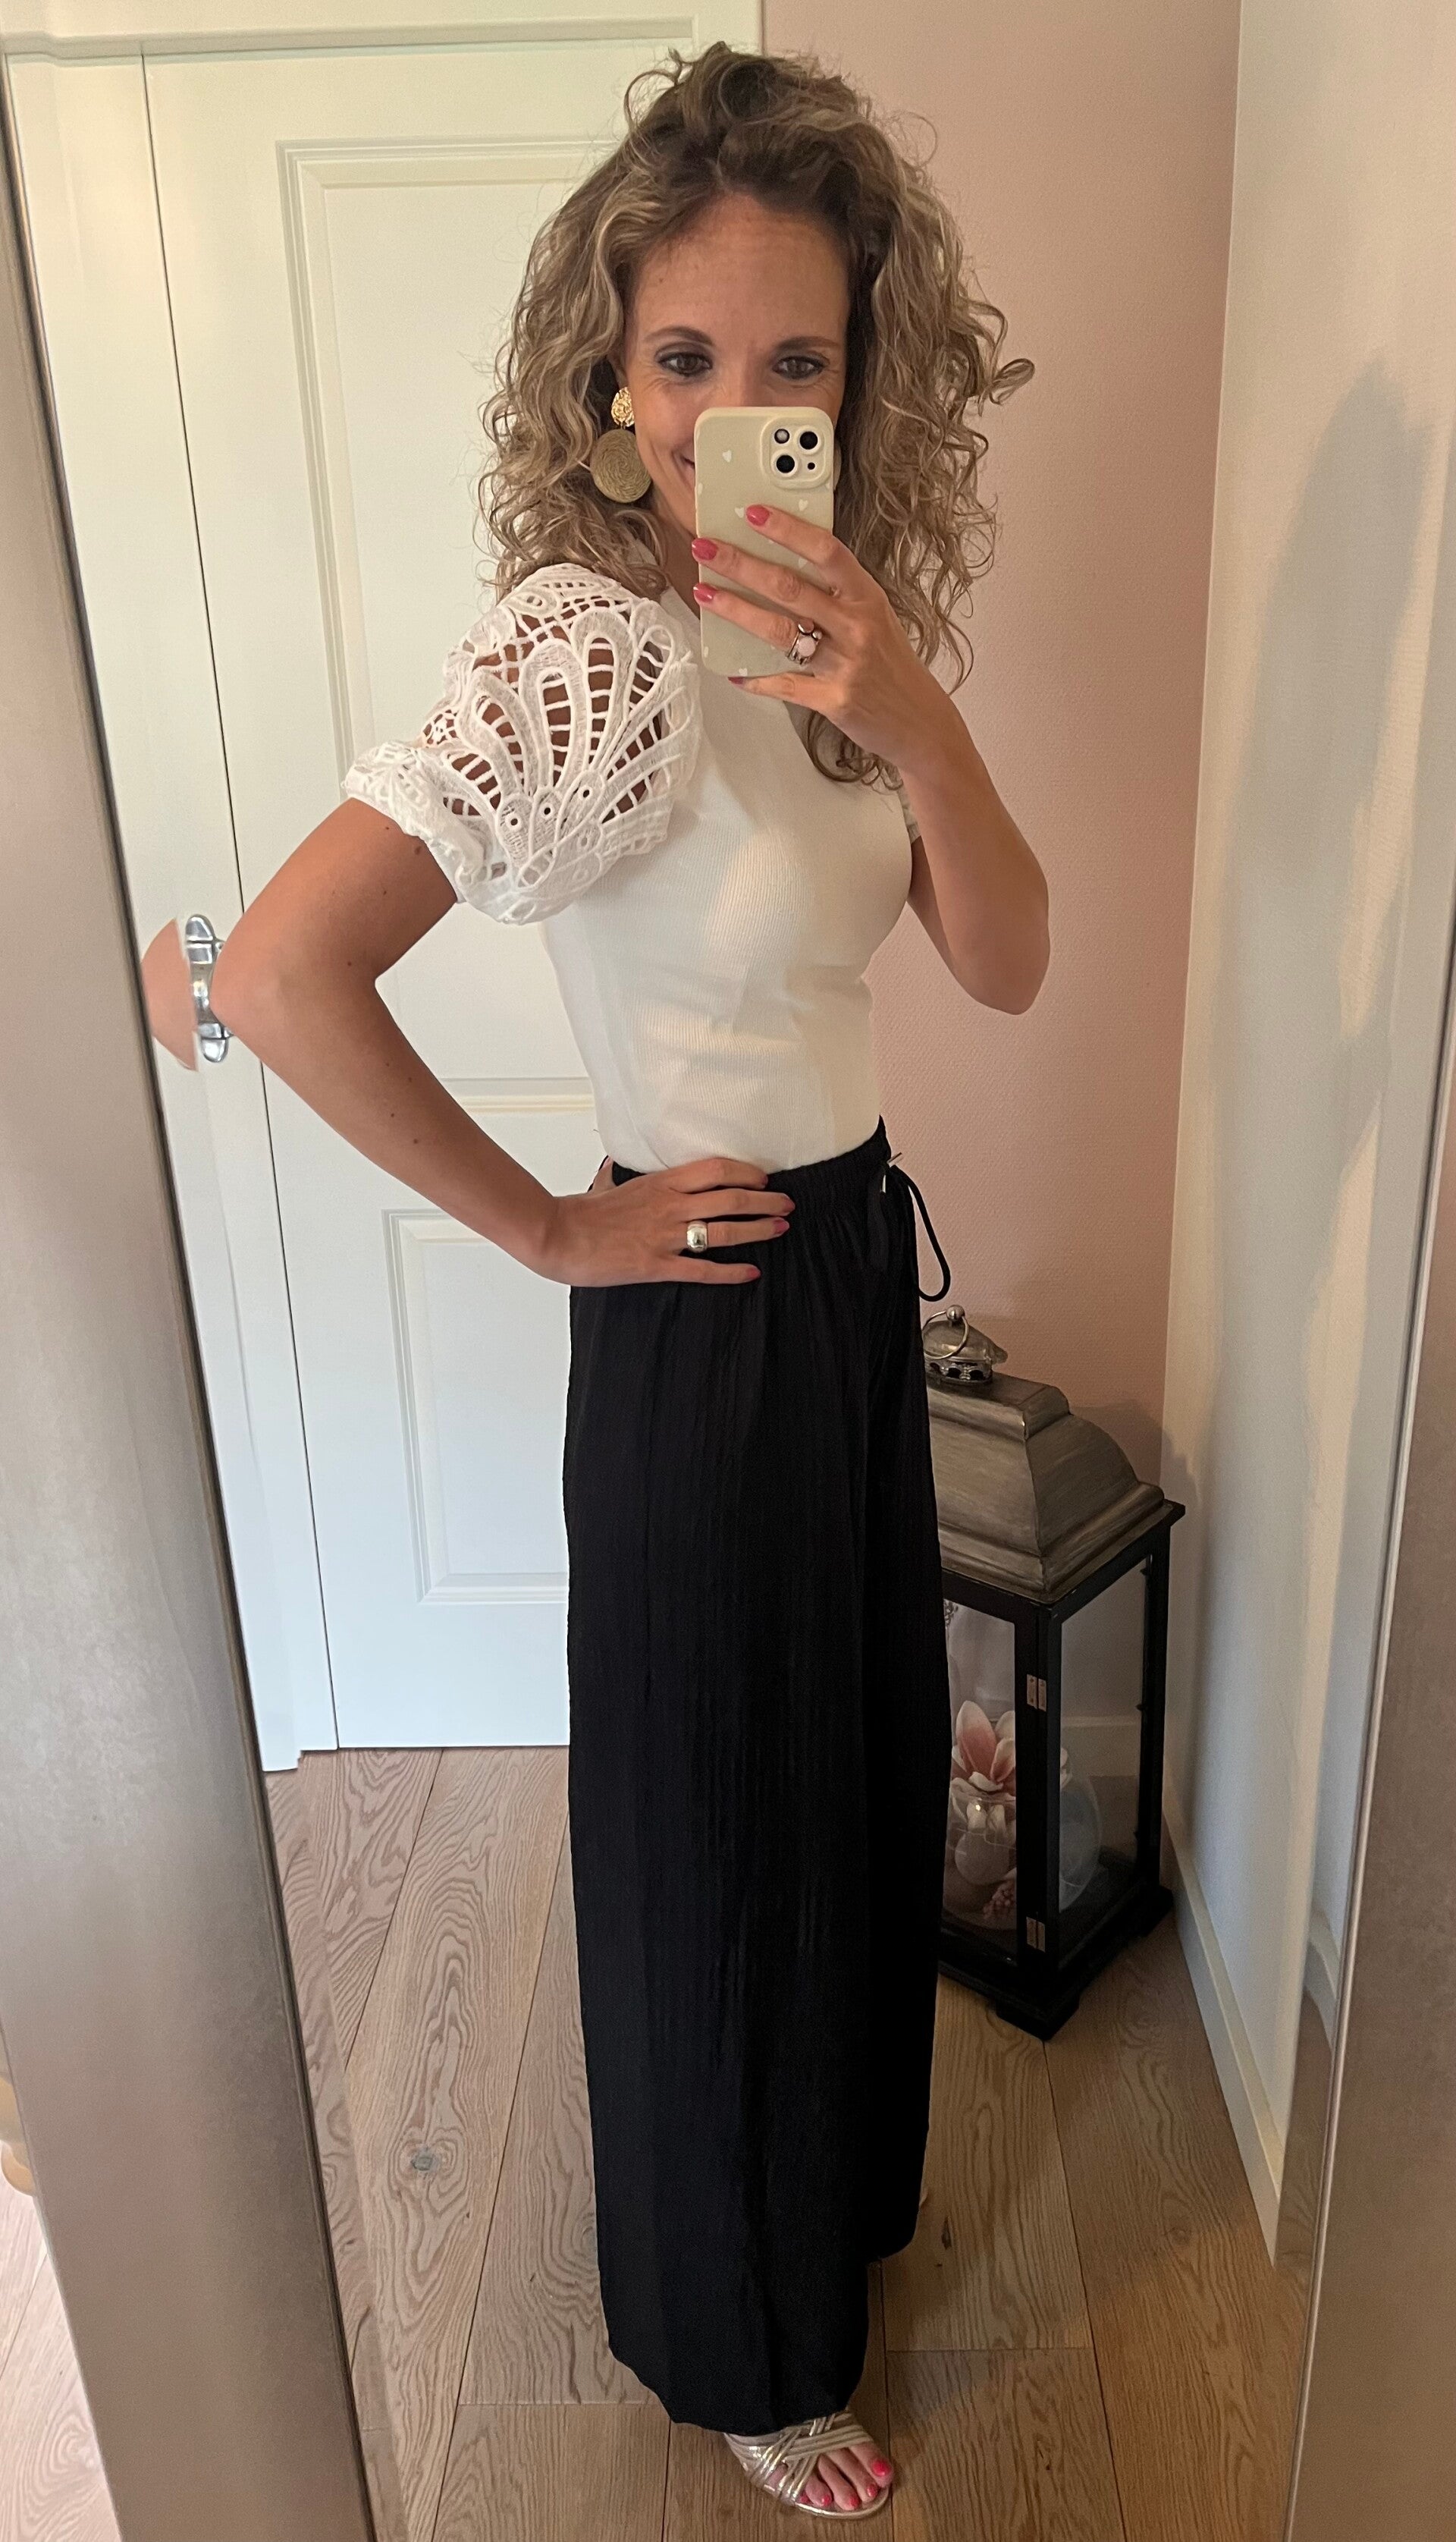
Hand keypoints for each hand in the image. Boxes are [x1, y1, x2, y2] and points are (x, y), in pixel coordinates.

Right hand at [534, 1153, 794, 1286]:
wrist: (556, 1235)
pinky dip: (731, 1271)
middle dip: (765, 1201)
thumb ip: (615, 1177)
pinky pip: (703, 1269)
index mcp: (659, 1183)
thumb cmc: (578, 1213)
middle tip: (787, 1204)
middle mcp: (669, 1205)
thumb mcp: (603, 1186)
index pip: (716, 1169)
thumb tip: (613, 1165)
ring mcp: (665, 1235)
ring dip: (757, 1230)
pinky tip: (751, 1272)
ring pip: (723, 1230)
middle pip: (730, 1198)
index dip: (746, 1173)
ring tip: (781, 1229)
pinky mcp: (656, 1265)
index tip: (763, 1180)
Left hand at [690, 505, 957, 770]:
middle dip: (741, 564)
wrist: (919, 721)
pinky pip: (784, 685)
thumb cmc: (890, 665)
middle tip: (706, 547)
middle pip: (790, 587)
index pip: (826, 551)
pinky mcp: (834, 700)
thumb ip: (837, 595)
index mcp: (868, 597)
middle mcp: (857, 626)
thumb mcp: (874, 618)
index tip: (753, 512)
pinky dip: (755, 678)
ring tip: (705, 593)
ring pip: (780, 632)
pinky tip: (733, 670)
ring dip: (736, 610)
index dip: (788, 530)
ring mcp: (845, 664)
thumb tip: (781, 568)